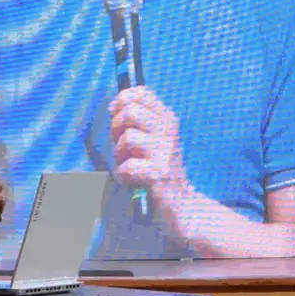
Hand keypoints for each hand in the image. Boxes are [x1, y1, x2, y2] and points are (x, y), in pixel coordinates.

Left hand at [109, 87, 191, 213]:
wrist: (179, 202)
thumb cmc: (158, 166)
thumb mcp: (153, 137)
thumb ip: (137, 120)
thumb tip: (115, 104)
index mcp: (167, 118)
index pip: (143, 93)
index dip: (123, 100)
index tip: (117, 114)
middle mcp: (169, 130)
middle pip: (131, 111)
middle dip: (117, 127)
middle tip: (122, 145)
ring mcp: (165, 151)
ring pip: (127, 138)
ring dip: (119, 155)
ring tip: (129, 165)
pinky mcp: (159, 173)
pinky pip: (127, 166)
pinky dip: (123, 175)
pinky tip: (132, 180)